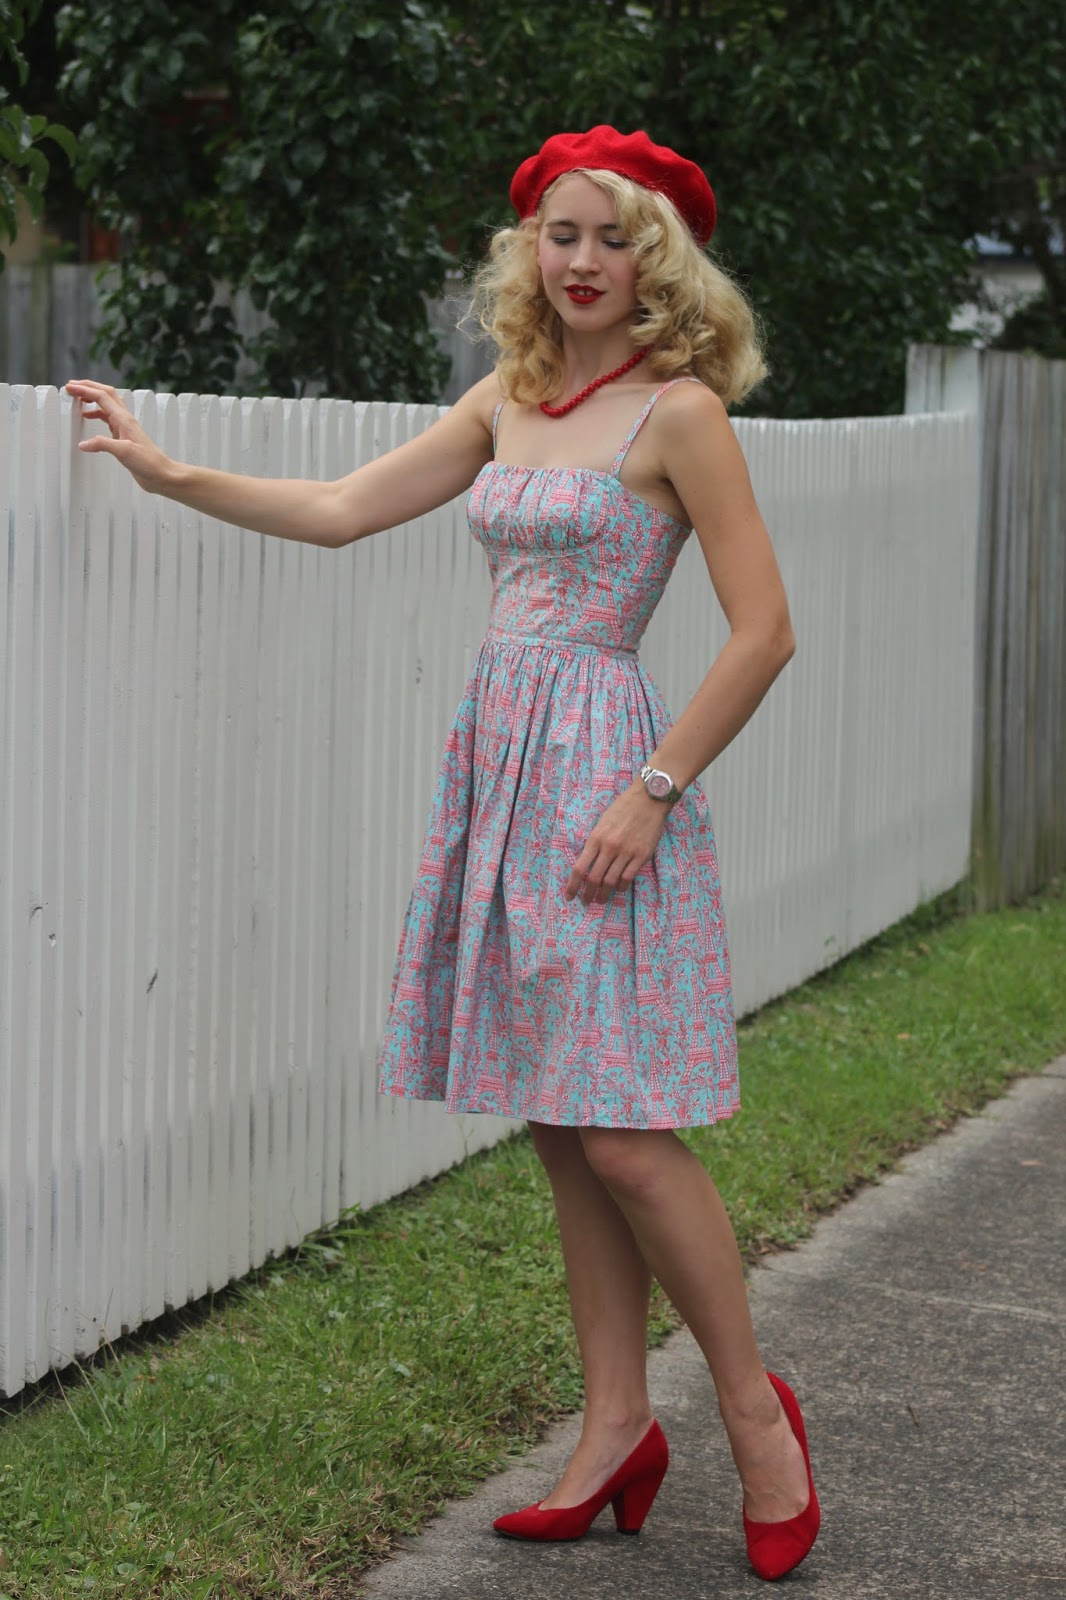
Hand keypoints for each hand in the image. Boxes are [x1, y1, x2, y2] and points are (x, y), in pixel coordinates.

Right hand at [65, 379, 174, 495]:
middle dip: (88, 387)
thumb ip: (102, 445)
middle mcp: (125, 419)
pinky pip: (108, 418)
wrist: (162, 474)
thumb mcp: (124, 452)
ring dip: (92, 398)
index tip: (70, 387)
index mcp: (124, 419)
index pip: (102, 396)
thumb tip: (83, 443)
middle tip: (71, 386)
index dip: (84, 389)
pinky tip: (88, 417)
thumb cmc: (149, 463)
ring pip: (107, 405)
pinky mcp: (124, 436)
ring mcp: (125, 427)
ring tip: (77, 398)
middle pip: (105, 394)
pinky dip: (96, 413)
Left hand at [564, 781, 671, 904]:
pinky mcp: (641, 856)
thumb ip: (595, 842)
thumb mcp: (601, 822)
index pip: (580, 868)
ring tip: (601, 900)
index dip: (573, 885)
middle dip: (587, 894)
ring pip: (611, 881)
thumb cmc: (623, 808)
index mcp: (595, 838)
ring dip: (604, 894)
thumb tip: (589, 862)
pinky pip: (628, 878)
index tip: (569, 896)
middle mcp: (609, 847)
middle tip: (586, 902)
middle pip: (594, 879)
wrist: (648, 799)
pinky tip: (619, 888)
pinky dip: (622, 887)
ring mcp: (626, 852)